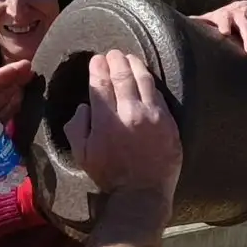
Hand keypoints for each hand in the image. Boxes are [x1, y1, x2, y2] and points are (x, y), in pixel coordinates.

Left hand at [0, 62, 33, 178]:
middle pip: (1, 89)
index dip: (5, 74)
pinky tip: (31, 105)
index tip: (24, 66)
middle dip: (18, 80)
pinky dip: (19, 110)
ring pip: (7, 100)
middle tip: (38, 73)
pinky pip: (9, 115)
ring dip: (21, 93)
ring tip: (39, 86)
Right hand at [62, 50, 180, 200]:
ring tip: (129, 58)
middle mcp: (130, 113)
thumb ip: (77, 127)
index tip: (96, 61)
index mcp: (106, 120)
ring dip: (134, 64)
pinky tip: (145, 77)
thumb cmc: (111, 176)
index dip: (97, 67)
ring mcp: (153, 116)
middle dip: (115, 60)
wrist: (143, 193)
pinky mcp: (169, 122)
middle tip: (111, 54)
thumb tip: (85, 106)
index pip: (100, 83)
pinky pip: (158, 94)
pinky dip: (149, 81)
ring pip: (144, 79)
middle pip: (122, 75)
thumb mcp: (83, 155)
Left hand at [193, 0, 246, 58]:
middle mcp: (240, 14)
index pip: (224, 18)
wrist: (243, 5)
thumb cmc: (224, 17)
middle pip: (245, 26)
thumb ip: (200, 22)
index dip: (224, 24)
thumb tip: (182, 23)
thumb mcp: (212, 18)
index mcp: (226, 14)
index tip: (225, 33)